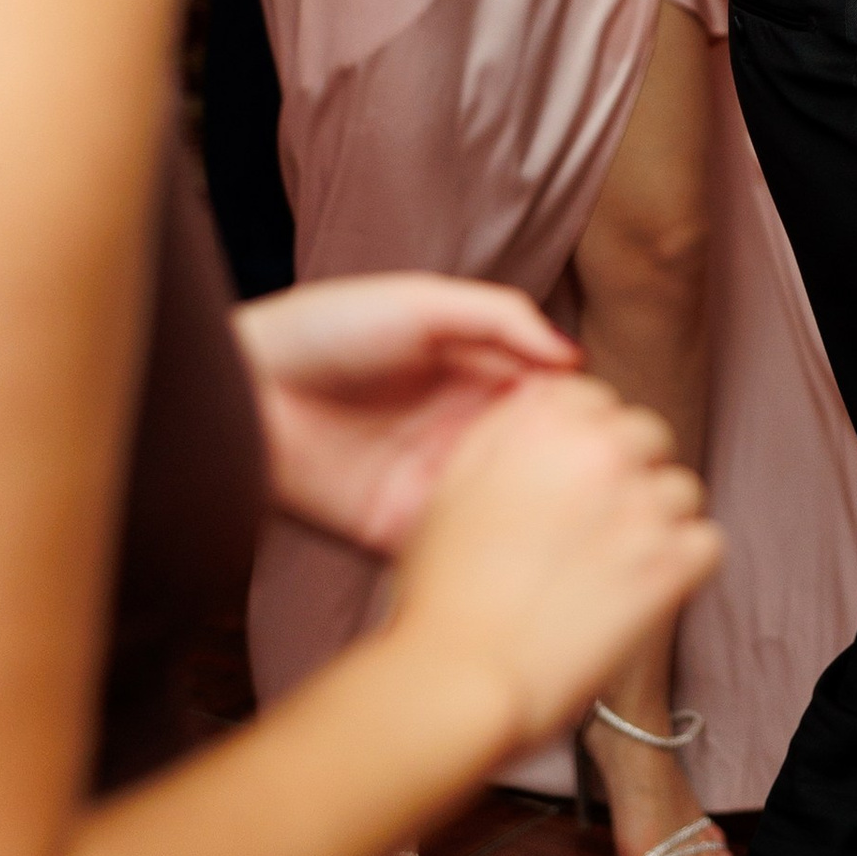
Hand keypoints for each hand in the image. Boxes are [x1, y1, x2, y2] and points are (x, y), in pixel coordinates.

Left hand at [234, 276, 580, 556]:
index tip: (613, 427)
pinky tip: (515, 548)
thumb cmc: (328, 328)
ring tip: (569, 519)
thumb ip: (502, 318)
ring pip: (507, 510)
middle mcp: (463, 434)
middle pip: (539, 461)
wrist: (243, 387)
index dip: (585, 415)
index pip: (552, 402)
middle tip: (602, 482)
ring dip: (539, 518)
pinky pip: (454, 550)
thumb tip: (574, 357)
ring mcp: (433, 486)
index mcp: (478, 377)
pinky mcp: (397, 531)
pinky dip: (487, 554)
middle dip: (573, 473)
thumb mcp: (423, 301)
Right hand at [385, 372, 721, 762]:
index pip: (595, 398)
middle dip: (627, 475)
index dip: (585, 438)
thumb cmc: (443, 592)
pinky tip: (646, 590)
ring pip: (680, 491)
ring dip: (656, 523)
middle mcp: (600, 448)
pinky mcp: (670, 563)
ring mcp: (640, 504)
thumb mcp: (453, 486)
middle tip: (593, 528)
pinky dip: (683, 567)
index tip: (572, 477)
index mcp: (545, 420)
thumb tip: (542, 400)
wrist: (455, 676)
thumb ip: (504, 432)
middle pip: (646, 436)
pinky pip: (706, 543)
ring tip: (613, 567)